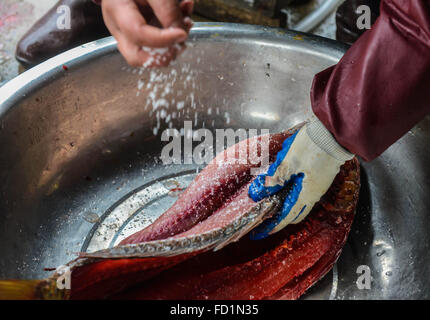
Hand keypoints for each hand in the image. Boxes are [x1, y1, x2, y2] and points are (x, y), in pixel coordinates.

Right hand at [101, 0, 193, 66]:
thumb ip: (166, 9)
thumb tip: (180, 35)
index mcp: (117, 9)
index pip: (138, 34)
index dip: (162, 39)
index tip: (182, 34)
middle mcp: (119, 26)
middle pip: (136, 56)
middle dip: (162, 56)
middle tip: (180, 45)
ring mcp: (128, 31)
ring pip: (149, 53)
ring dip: (173, 44)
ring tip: (186, 20)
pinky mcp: (140, 32)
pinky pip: (157, 43)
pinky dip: (174, 34)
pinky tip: (185, 14)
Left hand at [248, 118, 353, 239]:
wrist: (334, 133)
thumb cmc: (312, 146)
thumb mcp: (289, 161)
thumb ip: (275, 177)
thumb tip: (262, 190)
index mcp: (306, 194)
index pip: (286, 217)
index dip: (272, 226)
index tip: (260, 233)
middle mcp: (314, 194)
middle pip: (295, 214)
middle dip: (279, 219)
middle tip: (264, 220)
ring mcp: (318, 186)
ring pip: (299, 203)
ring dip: (285, 206)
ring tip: (270, 203)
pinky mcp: (319, 177)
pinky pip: (303, 193)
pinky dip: (291, 195)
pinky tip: (283, 187)